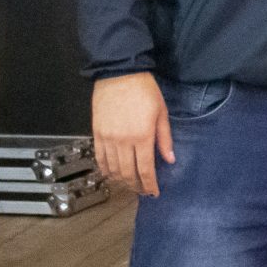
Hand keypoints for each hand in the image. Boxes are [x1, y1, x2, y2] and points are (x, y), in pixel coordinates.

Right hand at [93, 72, 172, 196]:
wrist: (119, 74)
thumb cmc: (144, 91)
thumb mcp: (162, 113)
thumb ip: (165, 139)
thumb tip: (170, 159)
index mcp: (142, 137)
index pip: (145, 169)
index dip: (149, 184)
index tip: (154, 192)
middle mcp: (123, 141)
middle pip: (127, 173)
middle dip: (136, 186)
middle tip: (142, 191)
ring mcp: (107, 138)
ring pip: (112, 169)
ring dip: (121, 180)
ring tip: (129, 185)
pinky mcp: (97, 133)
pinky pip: (99, 158)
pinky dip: (105, 169)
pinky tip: (111, 174)